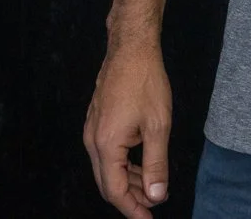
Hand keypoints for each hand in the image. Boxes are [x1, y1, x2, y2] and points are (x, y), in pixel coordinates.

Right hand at [83, 32, 173, 216]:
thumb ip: (156, 165)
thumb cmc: (145, 81)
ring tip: (153, 187)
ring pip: (106, 169)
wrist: (131, 48)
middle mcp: (93, 140)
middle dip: (130, 198)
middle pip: (107, 184)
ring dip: (128, 182)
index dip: (132, 209)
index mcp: (106, 145)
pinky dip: (123, 165)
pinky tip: (141, 165)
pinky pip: (106, 154)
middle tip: (154, 205)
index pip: (115, 191)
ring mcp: (92, 130)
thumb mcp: (158, 126)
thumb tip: (155, 195)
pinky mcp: (96, 122)